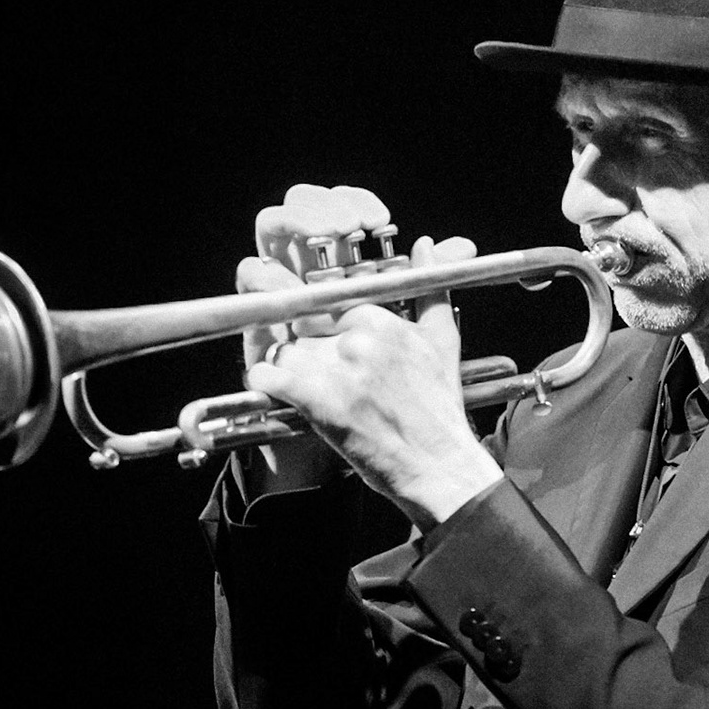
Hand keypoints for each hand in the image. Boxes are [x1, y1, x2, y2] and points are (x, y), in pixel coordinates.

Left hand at [244, 229, 499, 529]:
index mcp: (382, 319)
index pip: (328, 303)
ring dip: (287, 366)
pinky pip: (268, 375)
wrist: (438, 465)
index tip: (323, 339)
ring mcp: (338, 369)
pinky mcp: (319, 401)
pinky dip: (265, 381)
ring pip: (284, 349)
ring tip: (308, 386)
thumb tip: (427, 244)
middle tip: (315, 366)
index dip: (321, 324)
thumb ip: (431, 285)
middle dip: (303, 344)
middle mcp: (359, 339)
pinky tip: (280, 391)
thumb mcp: (442, 338)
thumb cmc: (438, 406)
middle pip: (302, 325)